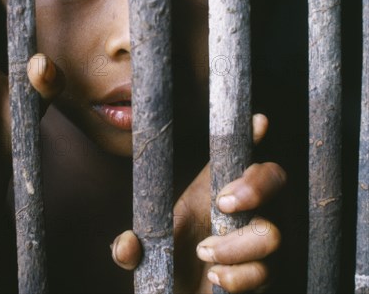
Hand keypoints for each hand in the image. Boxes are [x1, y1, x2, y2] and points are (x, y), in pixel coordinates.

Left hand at [111, 114, 285, 293]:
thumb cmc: (167, 266)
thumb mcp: (144, 255)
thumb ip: (130, 249)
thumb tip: (126, 246)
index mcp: (211, 190)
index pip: (235, 155)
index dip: (251, 135)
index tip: (258, 121)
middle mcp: (242, 209)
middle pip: (274, 177)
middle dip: (255, 185)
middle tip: (223, 203)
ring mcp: (258, 239)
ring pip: (272, 233)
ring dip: (234, 247)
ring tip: (205, 254)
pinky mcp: (266, 272)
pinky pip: (266, 270)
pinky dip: (238, 276)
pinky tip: (216, 278)